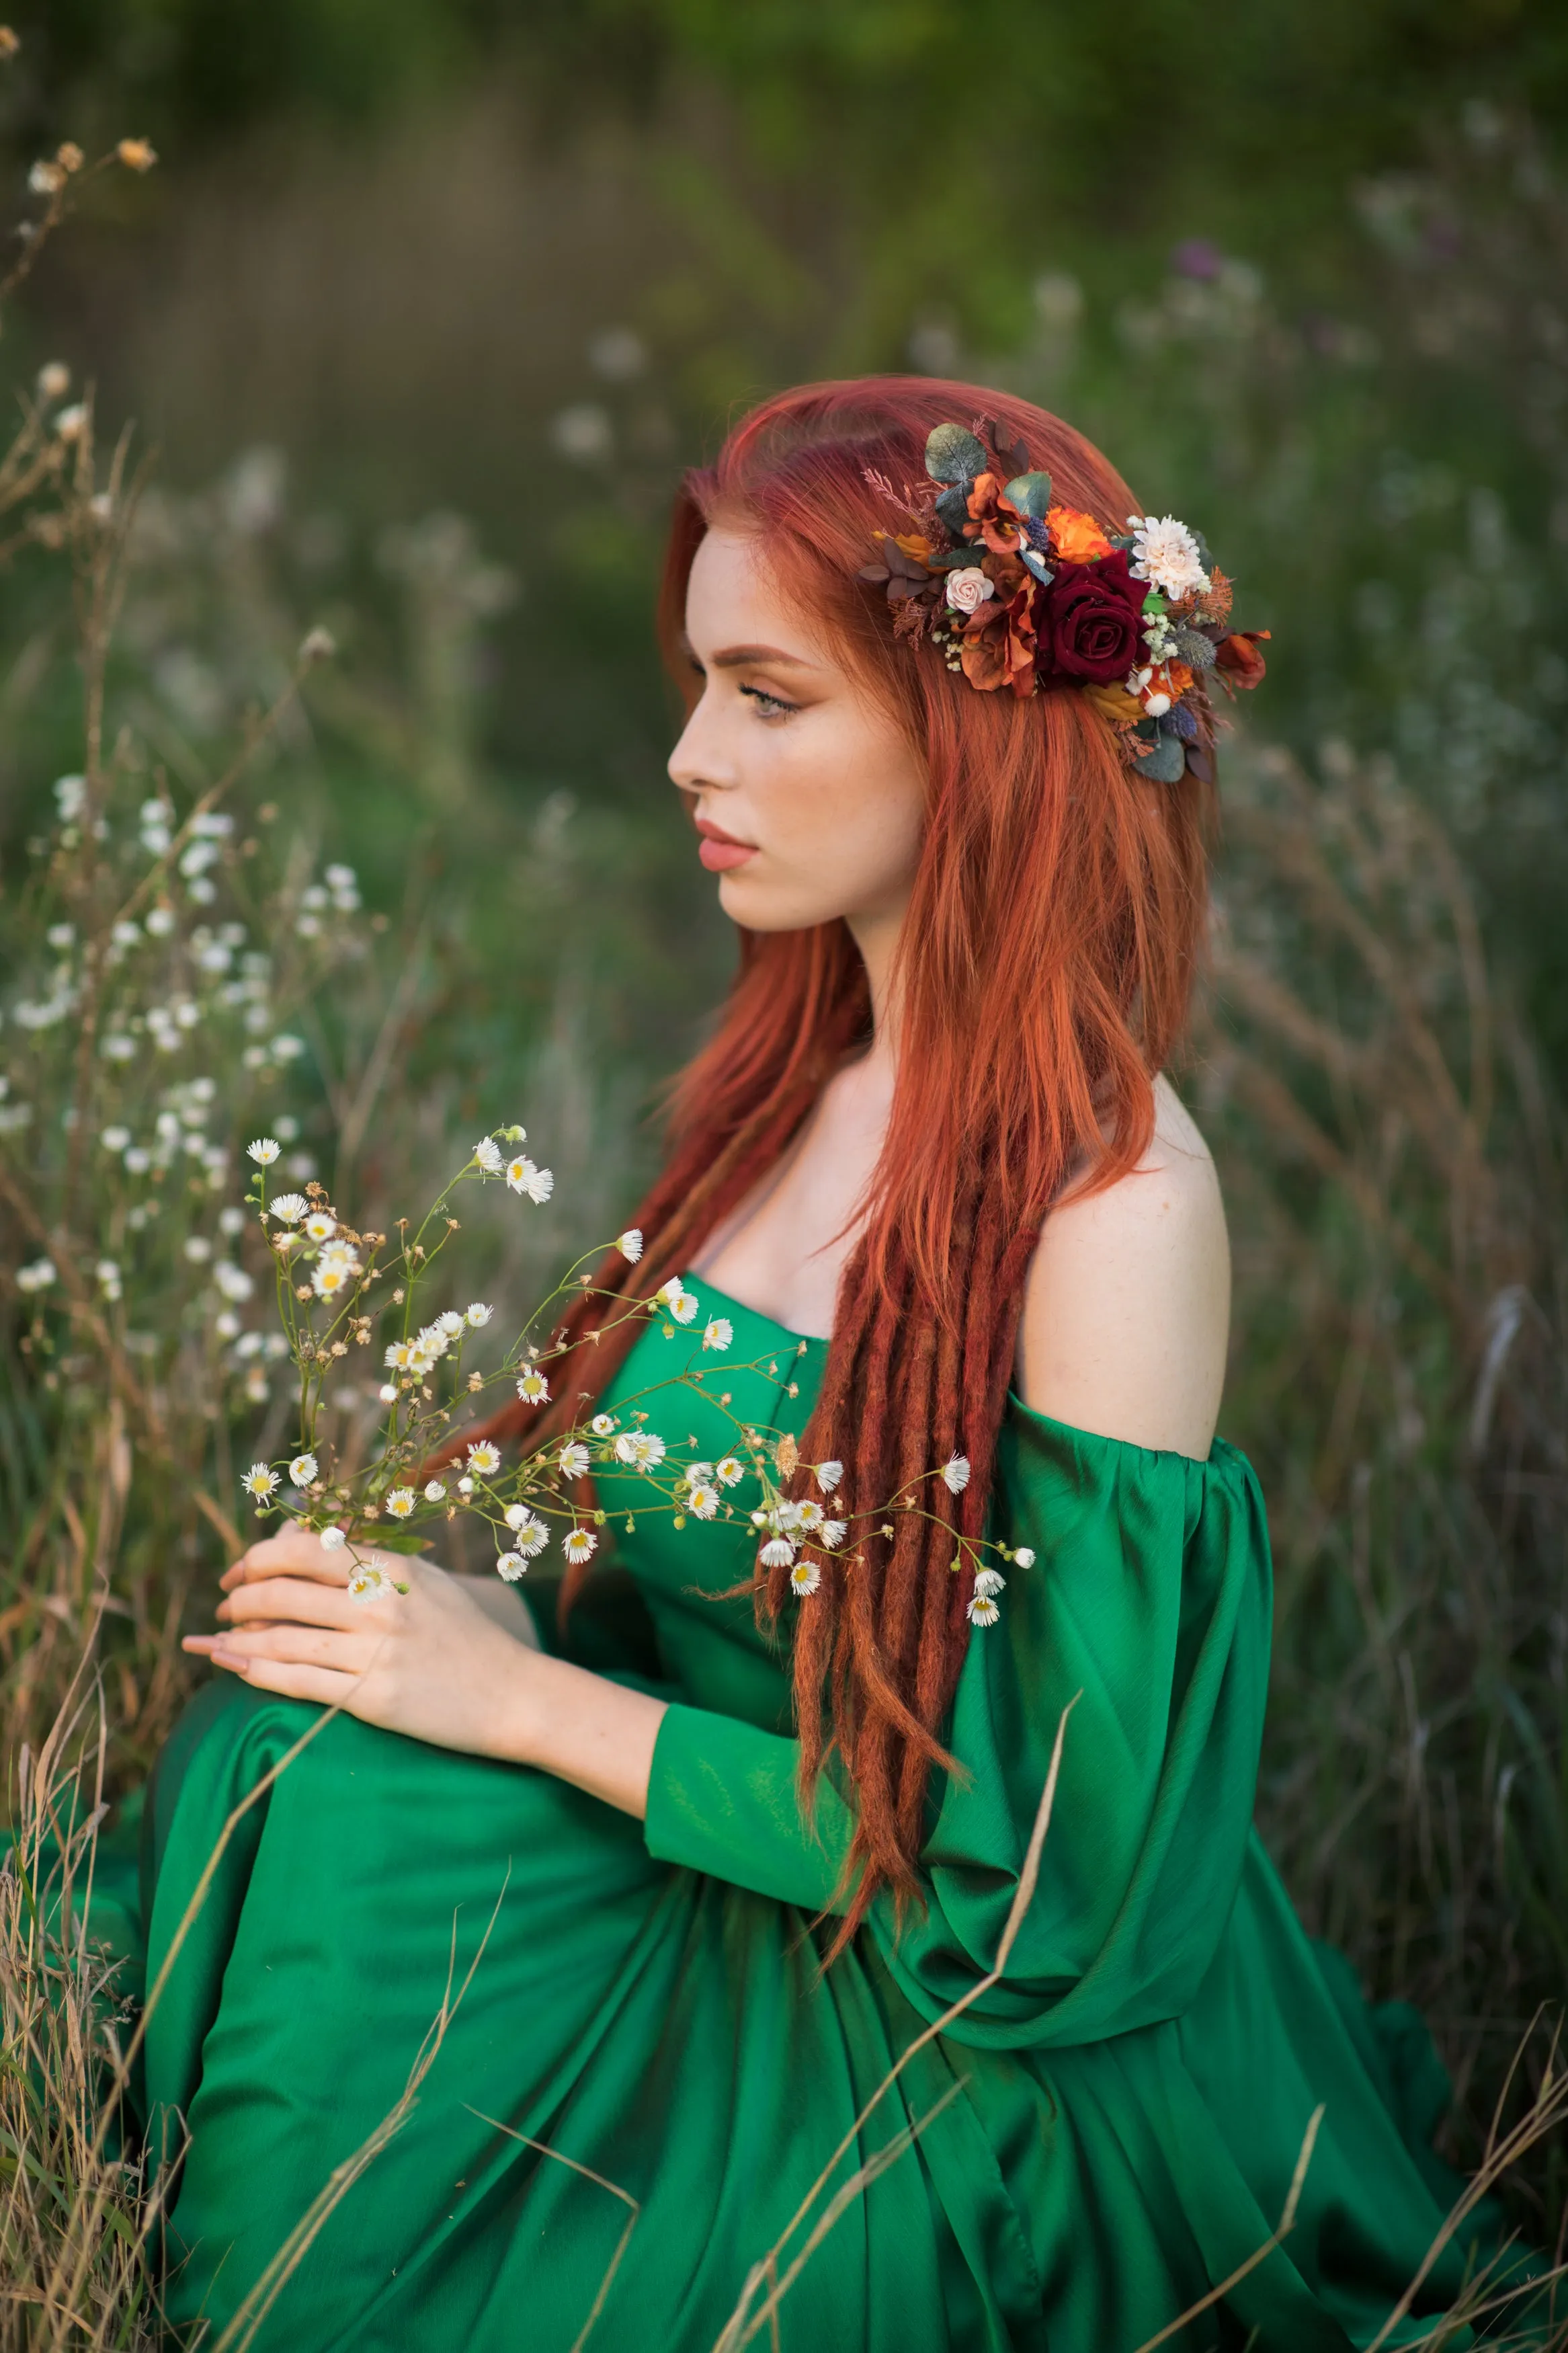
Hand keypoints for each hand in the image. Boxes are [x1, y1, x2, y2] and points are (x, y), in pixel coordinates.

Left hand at [183, 1524, 544, 1761]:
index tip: (237, 1571)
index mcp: (393, 1568)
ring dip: (237, 1637)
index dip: (257, 1558)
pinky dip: (256, 1670)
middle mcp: (381, 1605)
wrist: (513, 1696)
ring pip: (282, 1639)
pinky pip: (297, 1682)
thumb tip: (300, 1536)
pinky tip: (233, 1665)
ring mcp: (376, 1653)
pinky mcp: (372, 1699)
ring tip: (219, 1639)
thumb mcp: (424, 1581)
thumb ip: (367, 1557)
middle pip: (282, 1593)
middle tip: (224, 1606)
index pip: (304, 1551)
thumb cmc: (464, 1634)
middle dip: (238, 1598)